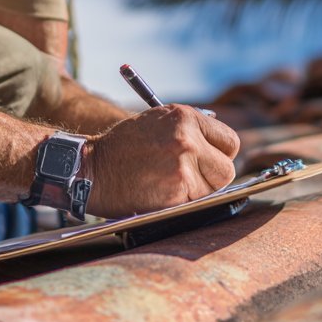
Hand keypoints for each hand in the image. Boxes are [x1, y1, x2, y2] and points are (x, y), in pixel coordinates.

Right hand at [82, 105, 239, 215]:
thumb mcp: (159, 122)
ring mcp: (183, 167)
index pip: (229, 141)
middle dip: (213, 177)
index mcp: (186, 118)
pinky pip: (196, 203)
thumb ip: (191, 130)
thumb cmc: (124, 146)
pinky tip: (162, 193)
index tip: (209, 161)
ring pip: (213, 190)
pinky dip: (184, 203)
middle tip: (193, 177)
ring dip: (198, 192)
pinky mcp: (175, 192)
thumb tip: (221, 146)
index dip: (220, 154)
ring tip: (170, 184)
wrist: (92, 169)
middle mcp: (188, 140)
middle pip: (227, 169)